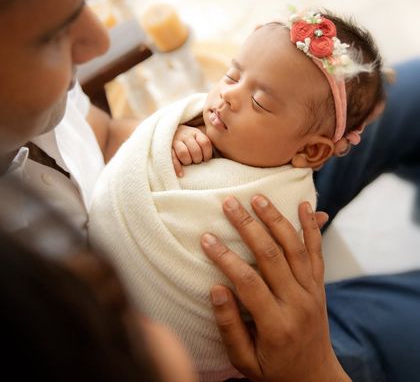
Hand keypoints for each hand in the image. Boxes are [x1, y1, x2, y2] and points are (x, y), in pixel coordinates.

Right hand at [171, 125, 212, 176]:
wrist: (171, 131)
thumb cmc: (189, 139)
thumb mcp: (198, 136)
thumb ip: (206, 143)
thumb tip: (223, 153)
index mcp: (196, 133)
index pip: (205, 143)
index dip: (207, 154)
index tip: (206, 159)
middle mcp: (186, 135)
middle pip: (195, 150)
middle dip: (197, 159)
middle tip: (196, 161)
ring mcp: (176, 141)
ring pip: (183, 153)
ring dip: (188, 161)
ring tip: (188, 163)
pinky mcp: (167, 148)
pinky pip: (172, 158)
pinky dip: (177, 167)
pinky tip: (181, 174)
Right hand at [201, 197, 349, 381]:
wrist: (316, 378)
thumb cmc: (273, 370)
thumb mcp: (244, 361)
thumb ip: (229, 326)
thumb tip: (216, 289)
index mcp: (276, 325)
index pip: (248, 282)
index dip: (226, 258)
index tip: (206, 238)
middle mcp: (297, 303)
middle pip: (272, 256)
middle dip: (248, 227)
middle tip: (229, 204)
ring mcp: (312, 291)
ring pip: (295, 248)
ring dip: (276, 219)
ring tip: (258, 197)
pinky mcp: (320, 285)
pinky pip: (317, 252)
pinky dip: (311, 227)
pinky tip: (304, 205)